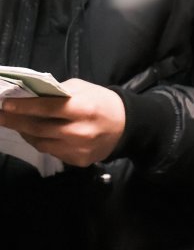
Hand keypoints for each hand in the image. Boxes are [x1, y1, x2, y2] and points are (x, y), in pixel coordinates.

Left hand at [0, 78, 125, 167]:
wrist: (126, 127)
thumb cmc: (101, 102)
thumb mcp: (81, 88)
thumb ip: (57, 92)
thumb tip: (29, 96)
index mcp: (82, 109)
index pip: (46, 108)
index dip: (23, 107)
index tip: (4, 104)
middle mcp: (80, 132)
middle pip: (39, 128)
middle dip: (15, 122)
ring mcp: (80, 149)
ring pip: (42, 143)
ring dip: (26, 133)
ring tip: (16, 125)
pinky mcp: (80, 161)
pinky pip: (53, 152)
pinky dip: (42, 143)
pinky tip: (38, 135)